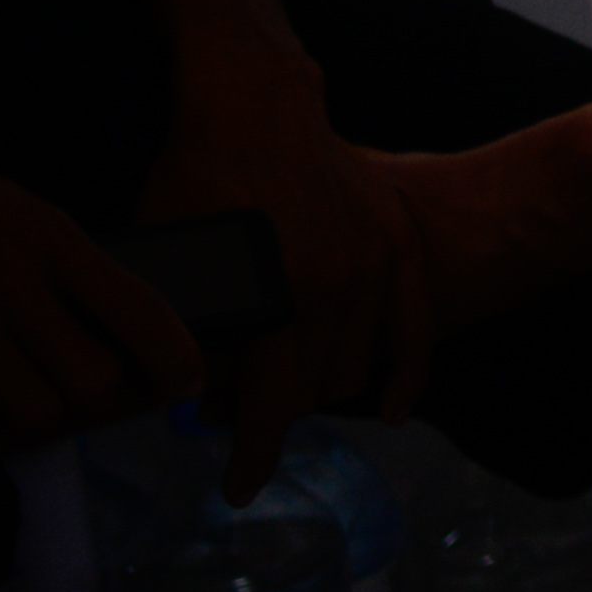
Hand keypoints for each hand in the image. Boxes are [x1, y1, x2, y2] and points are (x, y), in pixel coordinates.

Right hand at [0, 106, 200, 448]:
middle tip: (93, 401)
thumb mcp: (14, 210)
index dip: (176, 360)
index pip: (143, 312)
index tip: (184, 382)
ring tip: (26, 397)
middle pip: (95, 383)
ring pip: (34, 413)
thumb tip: (113, 325)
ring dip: (36, 418)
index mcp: (53, 239)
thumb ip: (64, 264)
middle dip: (103, 404)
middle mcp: (15, 284)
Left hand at [134, 14, 428, 478]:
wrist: (254, 102)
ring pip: (356, 364)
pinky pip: (417, 326)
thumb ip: (188, 338)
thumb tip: (202, 402)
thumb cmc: (194, 178)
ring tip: (281, 384)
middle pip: (313, 391)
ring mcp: (373, 265)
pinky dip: (407, 373)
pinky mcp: (396, 241)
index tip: (237, 490)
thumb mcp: (173, 261)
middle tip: (235, 413)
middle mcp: (333, 289)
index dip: (252, 459)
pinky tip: (396, 411)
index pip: (271, 410)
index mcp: (272, 299)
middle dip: (274, 414)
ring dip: (320, 388)